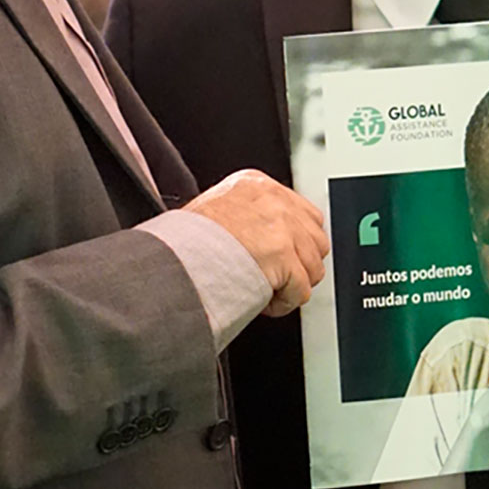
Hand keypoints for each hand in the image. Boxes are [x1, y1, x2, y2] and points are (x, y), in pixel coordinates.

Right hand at [184, 169, 328, 316]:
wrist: (173, 256)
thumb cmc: (185, 239)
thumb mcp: (215, 206)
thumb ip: (246, 214)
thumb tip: (263, 236)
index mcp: (256, 185)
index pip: (303, 212)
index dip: (296, 242)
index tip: (284, 257)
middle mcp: (274, 202)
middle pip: (315, 239)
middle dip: (301, 264)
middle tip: (279, 279)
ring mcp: (281, 229)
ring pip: (313, 266)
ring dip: (294, 284)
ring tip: (269, 291)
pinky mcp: (283, 258)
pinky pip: (301, 290)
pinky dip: (286, 303)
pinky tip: (266, 303)